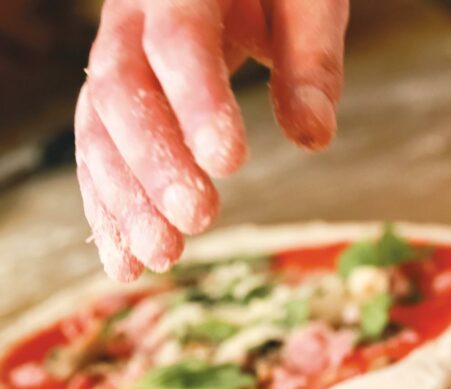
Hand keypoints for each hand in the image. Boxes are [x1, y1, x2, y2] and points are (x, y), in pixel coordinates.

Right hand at [76, 0, 348, 280]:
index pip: (178, 39)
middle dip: (156, 164)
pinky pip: (97, 153)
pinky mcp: (113, 101)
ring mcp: (115, 59)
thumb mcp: (307, 0)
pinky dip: (109, 209)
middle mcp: (132, 19)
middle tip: (196, 220)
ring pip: (100, 129)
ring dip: (125, 200)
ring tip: (160, 256)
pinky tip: (125, 260)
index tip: (228, 162)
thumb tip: (312, 136)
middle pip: (125, 91)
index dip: (197, 100)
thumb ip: (311, 61)